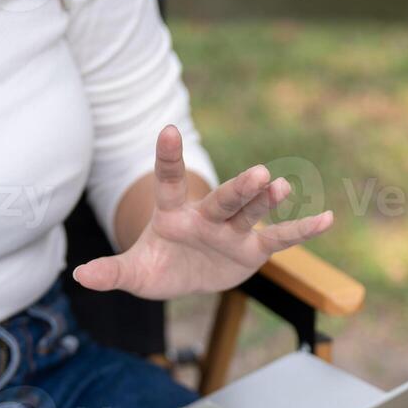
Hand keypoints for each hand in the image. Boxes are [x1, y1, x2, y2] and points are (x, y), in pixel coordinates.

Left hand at [72, 125, 333, 299]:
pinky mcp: (252, 248)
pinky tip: (328, 218)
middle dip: (240, 188)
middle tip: (260, 173)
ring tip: (282, 186)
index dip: (167, 158)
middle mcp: (206, 216)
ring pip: (251, 212)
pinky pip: (280, 239)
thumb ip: (111, 271)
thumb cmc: (158, 267)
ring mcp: (232, 230)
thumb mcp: (134, 273)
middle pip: (223, 199)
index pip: (168, 182)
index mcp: (172, 214)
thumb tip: (80, 277)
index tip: (168, 130)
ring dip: (266, 200)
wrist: (184, 274)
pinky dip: (302, 230)